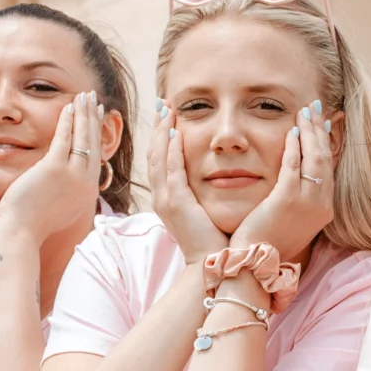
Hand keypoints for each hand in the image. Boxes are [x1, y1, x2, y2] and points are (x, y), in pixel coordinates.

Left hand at [0, 91, 108, 239]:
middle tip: (96, 100)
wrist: (21, 234)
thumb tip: (64, 186)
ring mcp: (73, 175)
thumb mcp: (58, 209)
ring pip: (83, 138)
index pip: (95, 157)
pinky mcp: (55, 169)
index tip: (98, 119)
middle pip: (93, 144)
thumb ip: (65, 193)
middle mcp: (85, 183)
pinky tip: (69, 106)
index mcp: (86, 193)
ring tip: (85, 96)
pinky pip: (65, 138)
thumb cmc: (33, 226)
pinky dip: (68, 121)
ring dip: (84, 114)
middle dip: (94, 119)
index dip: (96, 135)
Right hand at [147, 100, 228, 260]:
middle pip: (154, 155)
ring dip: (163, 133)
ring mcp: (166, 200)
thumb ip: (204, 192)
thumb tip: (216, 176)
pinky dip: (172, 150)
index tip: (168, 116)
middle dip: (159, 128)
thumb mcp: (204, 211)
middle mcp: (161, 198)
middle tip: (163, 105)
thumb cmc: (213, 240)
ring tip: (168, 111)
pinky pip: (172, 170)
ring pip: (159, 158)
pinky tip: (177, 133)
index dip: (162, 138)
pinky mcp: (177, 204)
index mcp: (167, 199)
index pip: (160, 161)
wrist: (212, 265)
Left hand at [230, 101, 336, 263]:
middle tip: (314, 109)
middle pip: (325, 159)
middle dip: (319, 130)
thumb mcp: (290, 219)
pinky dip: (295, 147)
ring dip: (309, 132)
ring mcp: (307, 203)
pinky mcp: (288, 200)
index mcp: (323, 209)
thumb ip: (296, 197)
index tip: (322, 124)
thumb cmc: (267, 243)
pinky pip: (294, 166)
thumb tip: (295, 177)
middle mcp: (321, 205)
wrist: (255, 266)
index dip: (325, 143)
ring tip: (304, 113)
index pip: (328, 168)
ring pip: (314, 159)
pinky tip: (291, 132)